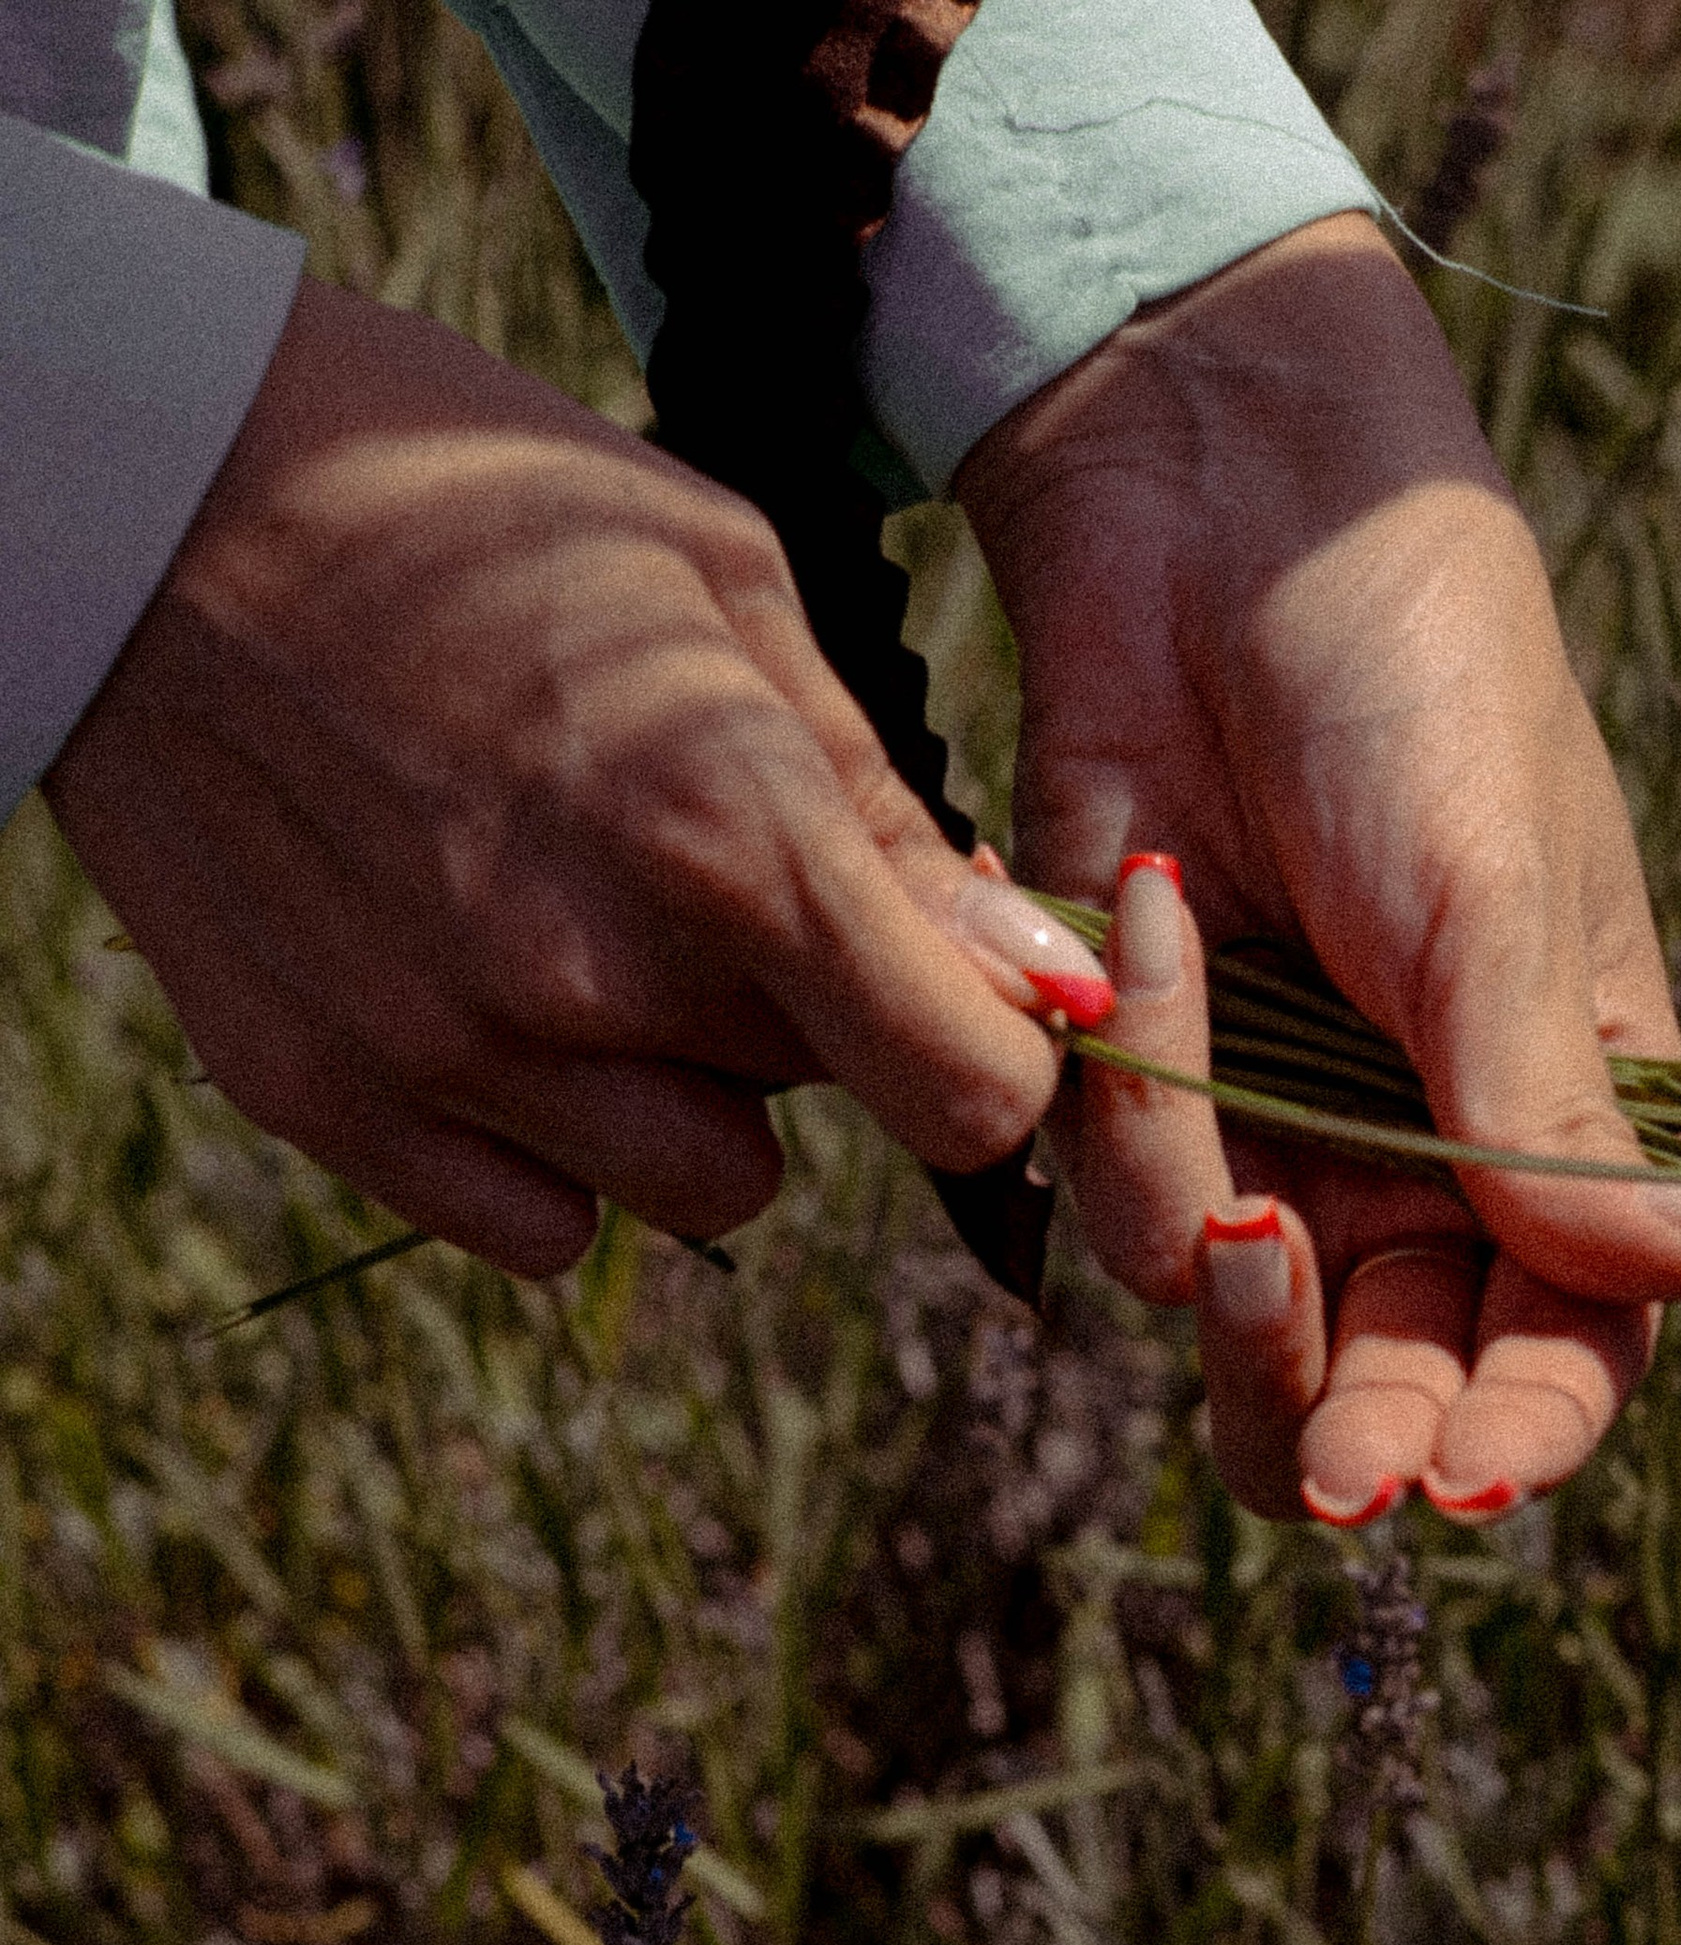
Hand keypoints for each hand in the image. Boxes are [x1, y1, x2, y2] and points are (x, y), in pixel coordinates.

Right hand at [45, 277, 1104, 1280]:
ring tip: (592, 930)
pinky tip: (493, 996)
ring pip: (699, 1193)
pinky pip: (541, 1228)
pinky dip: (552, 1149)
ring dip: (689, 1098)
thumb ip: (889, 813)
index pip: (969, 1096)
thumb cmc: (472, 502)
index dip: (996, 1060)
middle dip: (815, 1023)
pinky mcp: (330, 1102)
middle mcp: (590, 975)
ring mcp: (450, 1055)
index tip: (967, 998)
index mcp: (722, 825)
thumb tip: (1044, 985)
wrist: (148, 492)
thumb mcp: (724, 584)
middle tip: (706, 878)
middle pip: (830, 1120)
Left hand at [958, 217, 1680, 1521]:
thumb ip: (1571, 1125)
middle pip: (1386, 1397)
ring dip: (1213, 1243)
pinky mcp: (1139, 1084)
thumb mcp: (1505, 910)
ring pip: (1229, 1331)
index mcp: (1562, 1135)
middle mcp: (1419, 1168)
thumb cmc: (1419, 684)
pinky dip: (1121, 1086)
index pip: (1568, 1351)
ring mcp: (1273, 1134)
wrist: (1211, 512)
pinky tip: (1143, 910)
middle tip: (1343, 1466)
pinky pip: (1109, 1187)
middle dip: (1357, 1432)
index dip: (1526, 1439)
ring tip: (1211, 1088)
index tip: (1469, 1486)